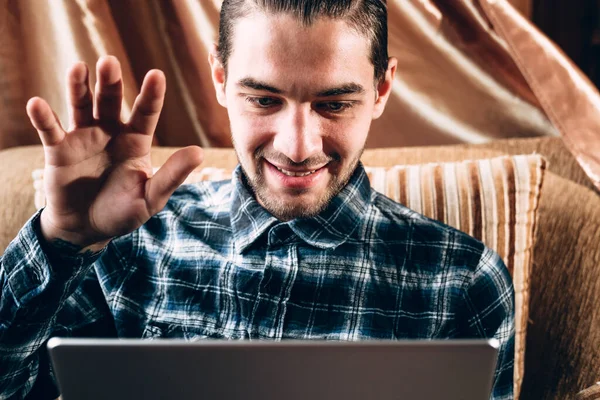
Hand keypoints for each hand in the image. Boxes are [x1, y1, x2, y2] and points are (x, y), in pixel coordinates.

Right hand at [27, 56, 202, 252]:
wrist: (88, 229)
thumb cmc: (123, 211)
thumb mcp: (151, 197)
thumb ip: (172, 175)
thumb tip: (199, 153)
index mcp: (136, 141)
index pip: (146, 113)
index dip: (151, 95)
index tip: (157, 75)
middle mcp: (110, 132)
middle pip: (111, 101)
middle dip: (110, 82)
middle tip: (110, 62)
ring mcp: (84, 137)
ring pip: (81, 105)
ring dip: (78, 87)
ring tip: (78, 68)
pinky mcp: (59, 150)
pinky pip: (50, 130)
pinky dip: (43, 117)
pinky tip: (37, 104)